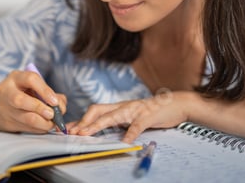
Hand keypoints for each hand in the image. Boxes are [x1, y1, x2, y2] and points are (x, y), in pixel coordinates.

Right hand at [0, 70, 66, 132]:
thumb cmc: (22, 93)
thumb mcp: (33, 86)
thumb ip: (49, 93)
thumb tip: (61, 106)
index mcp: (16, 78)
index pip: (31, 79)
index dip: (45, 90)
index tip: (55, 101)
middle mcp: (7, 91)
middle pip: (21, 100)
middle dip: (40, 109)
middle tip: (52, 114)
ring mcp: (6, 108)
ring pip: (26, 118)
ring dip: (43, 123)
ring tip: (52, 123)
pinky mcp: (8, 123)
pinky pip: (28, 128)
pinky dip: (39, 129)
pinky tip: (44, 127)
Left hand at [68, 91, 189, 142]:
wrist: (176, 103)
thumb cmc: (152, 111)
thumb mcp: (131, 115)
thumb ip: (117, 121)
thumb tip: (100, 129)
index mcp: (118, 106)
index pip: (95, 111)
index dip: (81, 119)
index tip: (68, 128)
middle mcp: (123, 106)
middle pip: (98, 109)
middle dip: (84, 121)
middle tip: (73, 132)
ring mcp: (135, 110)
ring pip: (113, 116)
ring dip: (98, 125)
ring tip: (86, 134)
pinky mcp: (148, 116)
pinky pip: (137, 126)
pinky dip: (130, 134)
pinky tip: (125, 142)